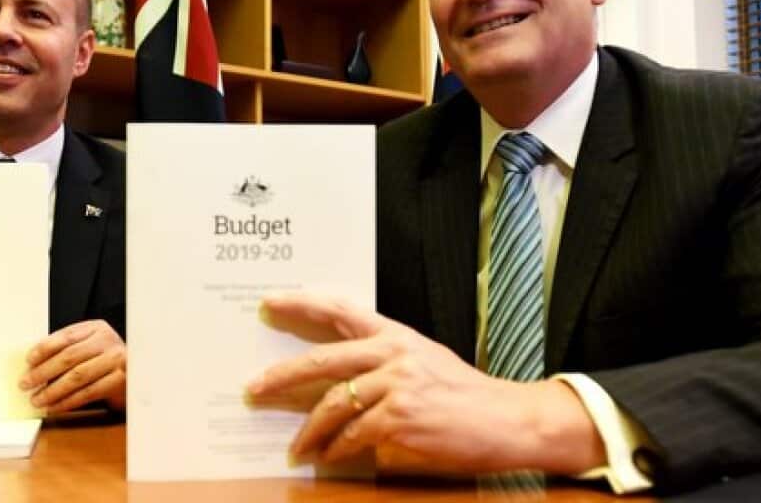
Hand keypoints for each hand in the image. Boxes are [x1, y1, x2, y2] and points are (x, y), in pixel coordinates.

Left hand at [20, 319, 125, 413]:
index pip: (66, 336)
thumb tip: (33, 365)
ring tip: (37, 399)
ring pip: (77, 376)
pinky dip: (68, 402)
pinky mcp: (119, 381)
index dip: (45, 348)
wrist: (138, 375)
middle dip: (44, 372)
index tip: (28, 361)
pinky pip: (88, 393)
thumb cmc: (104, 361)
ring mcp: (116, 361)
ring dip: (53, 390)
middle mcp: (108, 341)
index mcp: (96, 328)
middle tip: (26, 383)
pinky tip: (55, 407)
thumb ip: (67, 350)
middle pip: (70, 357)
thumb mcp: (89, 347)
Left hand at [245, 293, 604, 475]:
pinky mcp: (400, 418)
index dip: (301, 303)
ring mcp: (396, 385)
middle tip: (253, 389)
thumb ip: (385, 363)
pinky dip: (336, 450)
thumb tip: (340, 382)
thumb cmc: (466, 396)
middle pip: (322, 361)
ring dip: (308, 432)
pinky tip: (328, 458)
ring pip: (332, 405)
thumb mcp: (426, 362)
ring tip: (296, 447)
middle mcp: (393, 353)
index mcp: (397, 335)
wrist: (507, 420)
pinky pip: (353, 436)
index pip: (341, 309)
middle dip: (280, 376)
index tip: (269, 302)